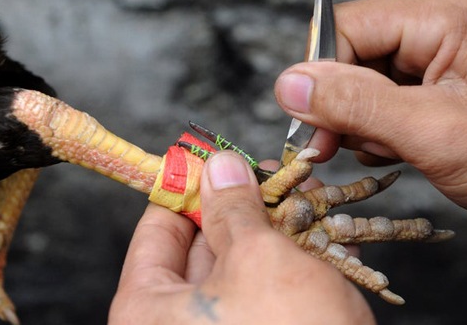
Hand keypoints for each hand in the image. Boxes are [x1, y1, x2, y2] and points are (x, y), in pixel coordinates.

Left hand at [109, 151, 374, 323]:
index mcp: (147, 311)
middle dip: (241, 208)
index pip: (157, 228)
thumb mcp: (258, 259)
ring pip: (238, 271)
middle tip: (273, 177)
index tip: (216, 156)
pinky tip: (319, 244)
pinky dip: (287, 270)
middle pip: (200, 248)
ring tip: (304, 203)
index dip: (187, 186)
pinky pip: (263, 298)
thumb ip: (233, 208)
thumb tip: (217, 165)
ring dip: (272, 235)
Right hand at [274, 0, 466, 266]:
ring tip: (399, 152)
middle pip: (351, 55)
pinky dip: (381, 131)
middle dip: (345, 107)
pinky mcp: (439, 87)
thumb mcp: (434, 133)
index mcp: (441, 15)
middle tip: (349, 148)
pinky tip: (405, 153)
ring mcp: (439, 56)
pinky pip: (384, 100)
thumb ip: (356, 105)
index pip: (346, 28)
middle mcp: (437, 25)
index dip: (320, 78)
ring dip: (364, 124)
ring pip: (362, 83)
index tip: (312, 131)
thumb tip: (288, 83)